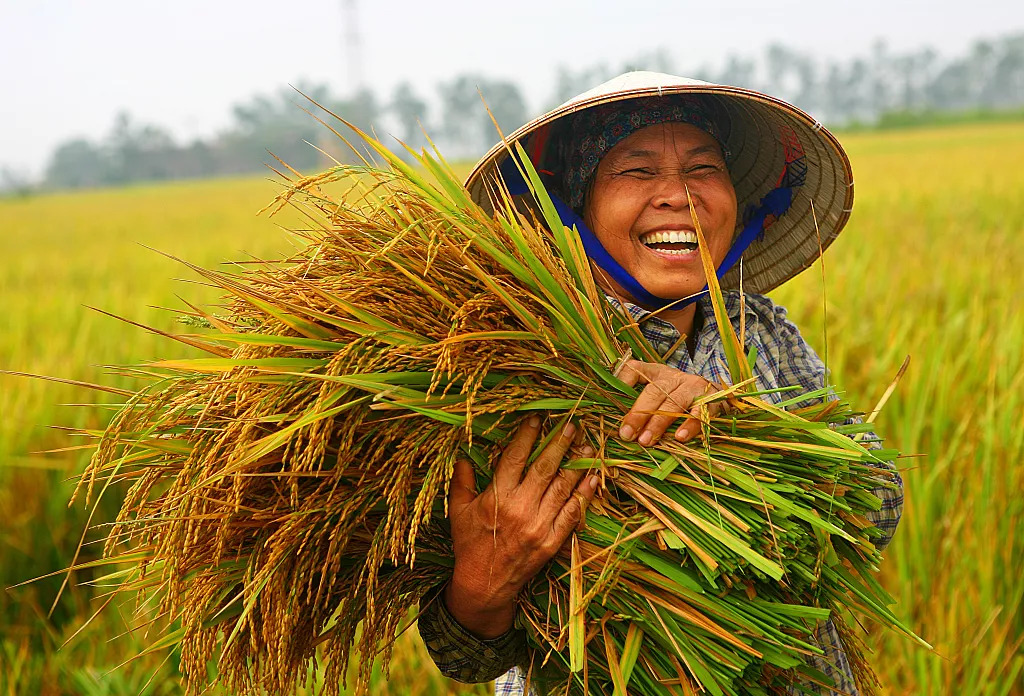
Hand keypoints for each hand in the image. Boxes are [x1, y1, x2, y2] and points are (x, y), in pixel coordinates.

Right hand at [444, 416, 599, 638]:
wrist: (485, 585)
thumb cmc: (470, 544)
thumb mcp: (458, 511)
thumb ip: (461, 481)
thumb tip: (461, 456)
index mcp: (497, 497)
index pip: (515, 458)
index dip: (527, 436)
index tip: (537, 418)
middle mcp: (520, 508)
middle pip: (544, 468)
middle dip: (559, 443)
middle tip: (572, 424)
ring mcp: (539, 525)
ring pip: (562, 488)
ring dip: (577, 464)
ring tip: (588, 445)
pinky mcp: (552, 541)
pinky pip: (572, 514)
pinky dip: (584, 495)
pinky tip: (593, 478)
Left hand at [616, 360, 725, 445]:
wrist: (719, 395)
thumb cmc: (679, 399)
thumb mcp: (659, 395)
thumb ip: (639, 404)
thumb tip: (619, 429)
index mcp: (656, 372)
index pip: (634, 369)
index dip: (621, 381)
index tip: (609, 398)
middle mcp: (674, 376)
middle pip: (653, 392)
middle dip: (638, 414)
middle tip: (626, 434)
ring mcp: (694, 386)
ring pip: (673, 402)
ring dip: (658, 423)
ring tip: (646, 441)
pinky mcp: (711, 399)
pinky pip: (699, 412)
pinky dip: (690, 425)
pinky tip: (680, 438)